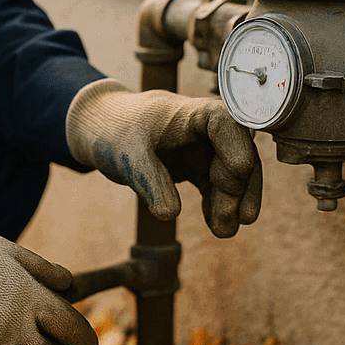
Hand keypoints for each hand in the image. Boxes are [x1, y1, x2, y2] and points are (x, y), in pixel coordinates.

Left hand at [64, 79, 262, 237]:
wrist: (104, 130)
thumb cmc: (116, 131)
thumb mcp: (129, 155)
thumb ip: (150, 182)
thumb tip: (171, 214)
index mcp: (193, 112)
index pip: (227, 123)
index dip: (238, 145)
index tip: (240, 171)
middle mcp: (208, 129)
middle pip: (239, 153)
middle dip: (239, 187)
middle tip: (231, 219)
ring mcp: (205, 149)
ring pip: (234, 175)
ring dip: (233, 202)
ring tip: (225, 232)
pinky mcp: (199, 167)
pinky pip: (218, 189)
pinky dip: (219, 206)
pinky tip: (217, 227)